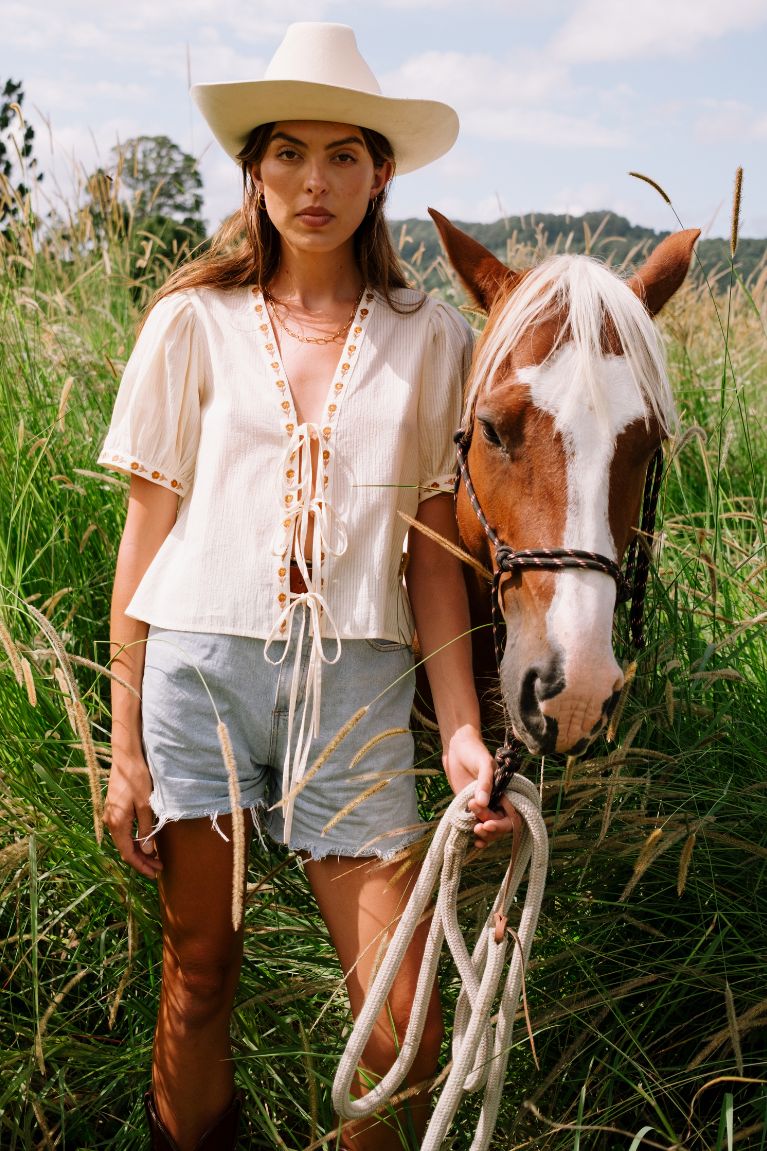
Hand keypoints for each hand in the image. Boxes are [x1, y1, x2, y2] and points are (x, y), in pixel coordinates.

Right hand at [103, 751, 162, 878]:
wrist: (126, 758)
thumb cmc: (137, 779)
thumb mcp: (145, 805)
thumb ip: (145, 829)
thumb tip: (147, 851)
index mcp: (117, 823)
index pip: (127, 853)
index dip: (141, 865)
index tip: (154, 873)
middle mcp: (111, 822)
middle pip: (125, 849)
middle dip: (142, 861)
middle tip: (158, 868)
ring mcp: (112, 815)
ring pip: (124, 841)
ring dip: (139, 851)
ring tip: (155, 858)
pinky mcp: (115, 809)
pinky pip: (124, 831)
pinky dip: (135, 840)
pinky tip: (146, 841)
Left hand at [442, 725, 520, 848]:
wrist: (457, 747)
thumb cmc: (474, 752)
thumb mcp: (483, 764)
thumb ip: (485, 782)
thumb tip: (483, 803)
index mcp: (505, 791)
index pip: (510, 814)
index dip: (501, 823)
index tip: (487, 824)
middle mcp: (496, 800)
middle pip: (500, 824)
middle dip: (491, 829)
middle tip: (477, 827)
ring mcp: (483, 805)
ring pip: (489, 827)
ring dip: (484, 833)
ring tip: (474, 831)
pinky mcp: (469, 806)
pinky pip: (476, 823)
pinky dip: (476, 834)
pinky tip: (473, 840)